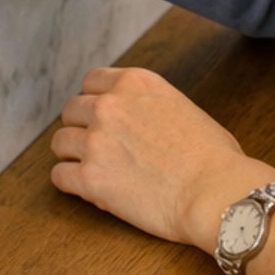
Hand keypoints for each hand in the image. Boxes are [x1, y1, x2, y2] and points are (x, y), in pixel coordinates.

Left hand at [50, 67, 255, 247]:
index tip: (99, 117)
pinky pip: (59, 176)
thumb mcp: (182, 107)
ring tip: (87, 169)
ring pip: (60, 142)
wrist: (215, 192)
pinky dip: (69, 183)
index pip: (91, 82)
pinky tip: (83, 189)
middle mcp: (109, 105)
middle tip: (95, 147)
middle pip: (71, 111)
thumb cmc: (213, 157)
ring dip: (72, 155)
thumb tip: (145, 120)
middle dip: (81, 128)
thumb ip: (151, 106)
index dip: (94, 101)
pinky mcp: (89, 178)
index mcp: (134, 83)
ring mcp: (96, 141)